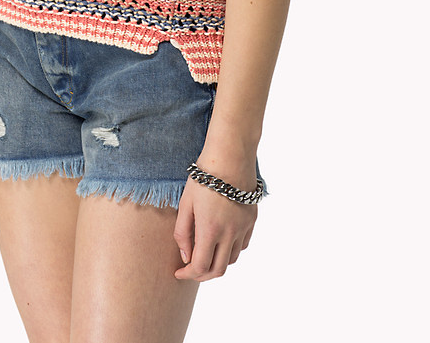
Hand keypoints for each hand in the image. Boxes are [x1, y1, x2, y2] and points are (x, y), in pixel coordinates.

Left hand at [173, 166, 257, 280]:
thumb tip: (185, 256)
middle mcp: (230, 233)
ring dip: (218, 262)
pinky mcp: (252, 219)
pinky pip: (242, 244)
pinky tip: (221, 240)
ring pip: (232, 259)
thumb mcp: (185, 203)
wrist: (230, 155)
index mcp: (210, 230)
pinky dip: (231, 249)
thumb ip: (182, 232)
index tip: (178, 272)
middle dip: (202, 275)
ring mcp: (243, 227)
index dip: (188, 274)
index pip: (200, 267)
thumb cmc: (204, 177)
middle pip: (218, 270)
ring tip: (206, 252)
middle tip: (191, 269)